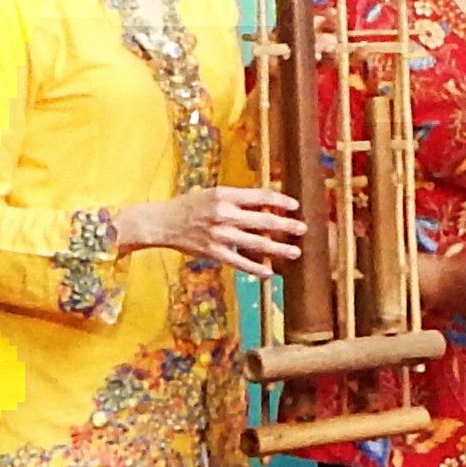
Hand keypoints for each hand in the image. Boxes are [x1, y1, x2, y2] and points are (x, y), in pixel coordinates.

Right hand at [132, 185, 302, 271]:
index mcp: (225, 195)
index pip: (259, 196)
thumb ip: (238, 199)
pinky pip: (239, 262)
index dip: (280, 200)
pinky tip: (269, 273)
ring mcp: (219, 235)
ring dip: (278, 249)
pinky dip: (255, 268)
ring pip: (255, 243)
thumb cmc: (191, 205)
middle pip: (262, 221)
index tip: (294, 205)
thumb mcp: (214, 193)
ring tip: (295, 252)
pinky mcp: (213, 252)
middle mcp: (224, 214)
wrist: (162, 222)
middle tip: (303, 229)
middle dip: (286, 226)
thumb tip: (267, 205)